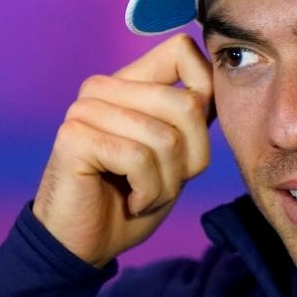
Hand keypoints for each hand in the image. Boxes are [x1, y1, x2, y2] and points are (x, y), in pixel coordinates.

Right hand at [32, 34, 213, 267]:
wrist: (86, 244)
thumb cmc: (132, 197)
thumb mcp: (176, 153)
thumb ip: (192, 115)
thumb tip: (223, 76)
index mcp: (129, 83)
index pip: (182, 51)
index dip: (204, 94)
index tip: (190, 141)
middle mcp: (103, 87)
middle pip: (186, 104)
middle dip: (189, 158)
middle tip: (164, 182)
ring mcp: (85, 108)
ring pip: (165, 138)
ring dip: (166, 183)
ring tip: (144, 194)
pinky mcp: (74, 137)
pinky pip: (138, 159)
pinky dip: (147, 192)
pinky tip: (131, 201)